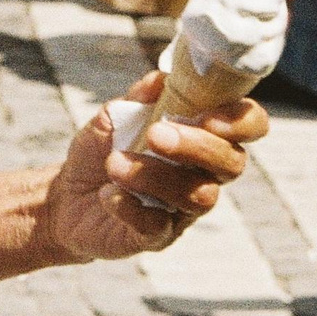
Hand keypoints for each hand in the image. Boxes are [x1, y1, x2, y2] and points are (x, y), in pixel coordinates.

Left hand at [39, 70, 262, 260]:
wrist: (67, 195)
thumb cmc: (103, 149)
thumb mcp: (115, 115)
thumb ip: (140, 97)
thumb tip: (161, 79)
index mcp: (204, 135)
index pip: (249, 126)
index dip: (241, 120)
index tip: (207, 114)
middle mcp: (205, 174)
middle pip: (232, 163)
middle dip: (197, 146)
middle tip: (155, 135)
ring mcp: (185, 209)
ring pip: (200, 196)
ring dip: (157, 175)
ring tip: (114, 163)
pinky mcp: (158, 237)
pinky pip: (159, 226)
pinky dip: (131, 206)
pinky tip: (107, 194)